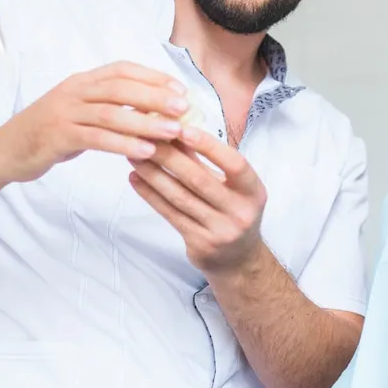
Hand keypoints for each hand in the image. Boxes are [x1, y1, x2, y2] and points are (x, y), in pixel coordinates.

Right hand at [0, 61, 191, 182]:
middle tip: (184, 108)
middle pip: (120, 87)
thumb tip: (153, 111)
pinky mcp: (57, 137)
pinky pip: (96, 138)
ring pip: (111, 113)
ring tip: (173, 131)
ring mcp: (63, 113)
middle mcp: (73, 92)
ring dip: (145, 121)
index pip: (122, 70)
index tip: (180, 89)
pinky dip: (123, 144)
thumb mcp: (80, 112)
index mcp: (82, 82)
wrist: (4, 151)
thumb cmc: (50, 133)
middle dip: (155, 96)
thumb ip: (109, 107)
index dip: (153, 77)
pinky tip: (146, 151)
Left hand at [127, 126, 267, 273]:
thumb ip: (206, 161)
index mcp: (253, 192)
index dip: (209, 146)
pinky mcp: (200, 244)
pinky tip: (136, 179)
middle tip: (145, 137)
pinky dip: (151, 195)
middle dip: (169, 156)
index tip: (183, 129)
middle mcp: (240, 212)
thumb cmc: (233, 210)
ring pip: (180, 197)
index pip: (234, 164)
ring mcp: (220, 230)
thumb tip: (177, 128)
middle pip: (199, 180)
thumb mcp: (231, 186)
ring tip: (134, 156)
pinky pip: (171, 214)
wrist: (238, 258)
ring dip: (153, 174)